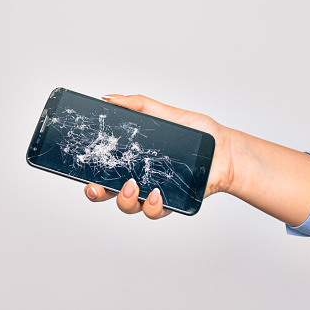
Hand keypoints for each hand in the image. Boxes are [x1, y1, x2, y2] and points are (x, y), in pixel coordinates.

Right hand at [84, 94, 233, 219]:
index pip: (107, 167)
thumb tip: (110, 98)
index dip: (91, 174)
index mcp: (137, 157)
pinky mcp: (172, 202)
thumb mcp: (168, 114)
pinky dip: (153, 206)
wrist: (226, 150)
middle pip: (111, 191)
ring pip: (130, 205)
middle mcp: (143, 176)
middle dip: (99, 193)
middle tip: (97, 187)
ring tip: (133, 186)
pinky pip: (156, 211)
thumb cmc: (200, 133)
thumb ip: (140, 105)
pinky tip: (157, 195)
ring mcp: (156, 190)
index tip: (84, 174)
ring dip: (125, 200)